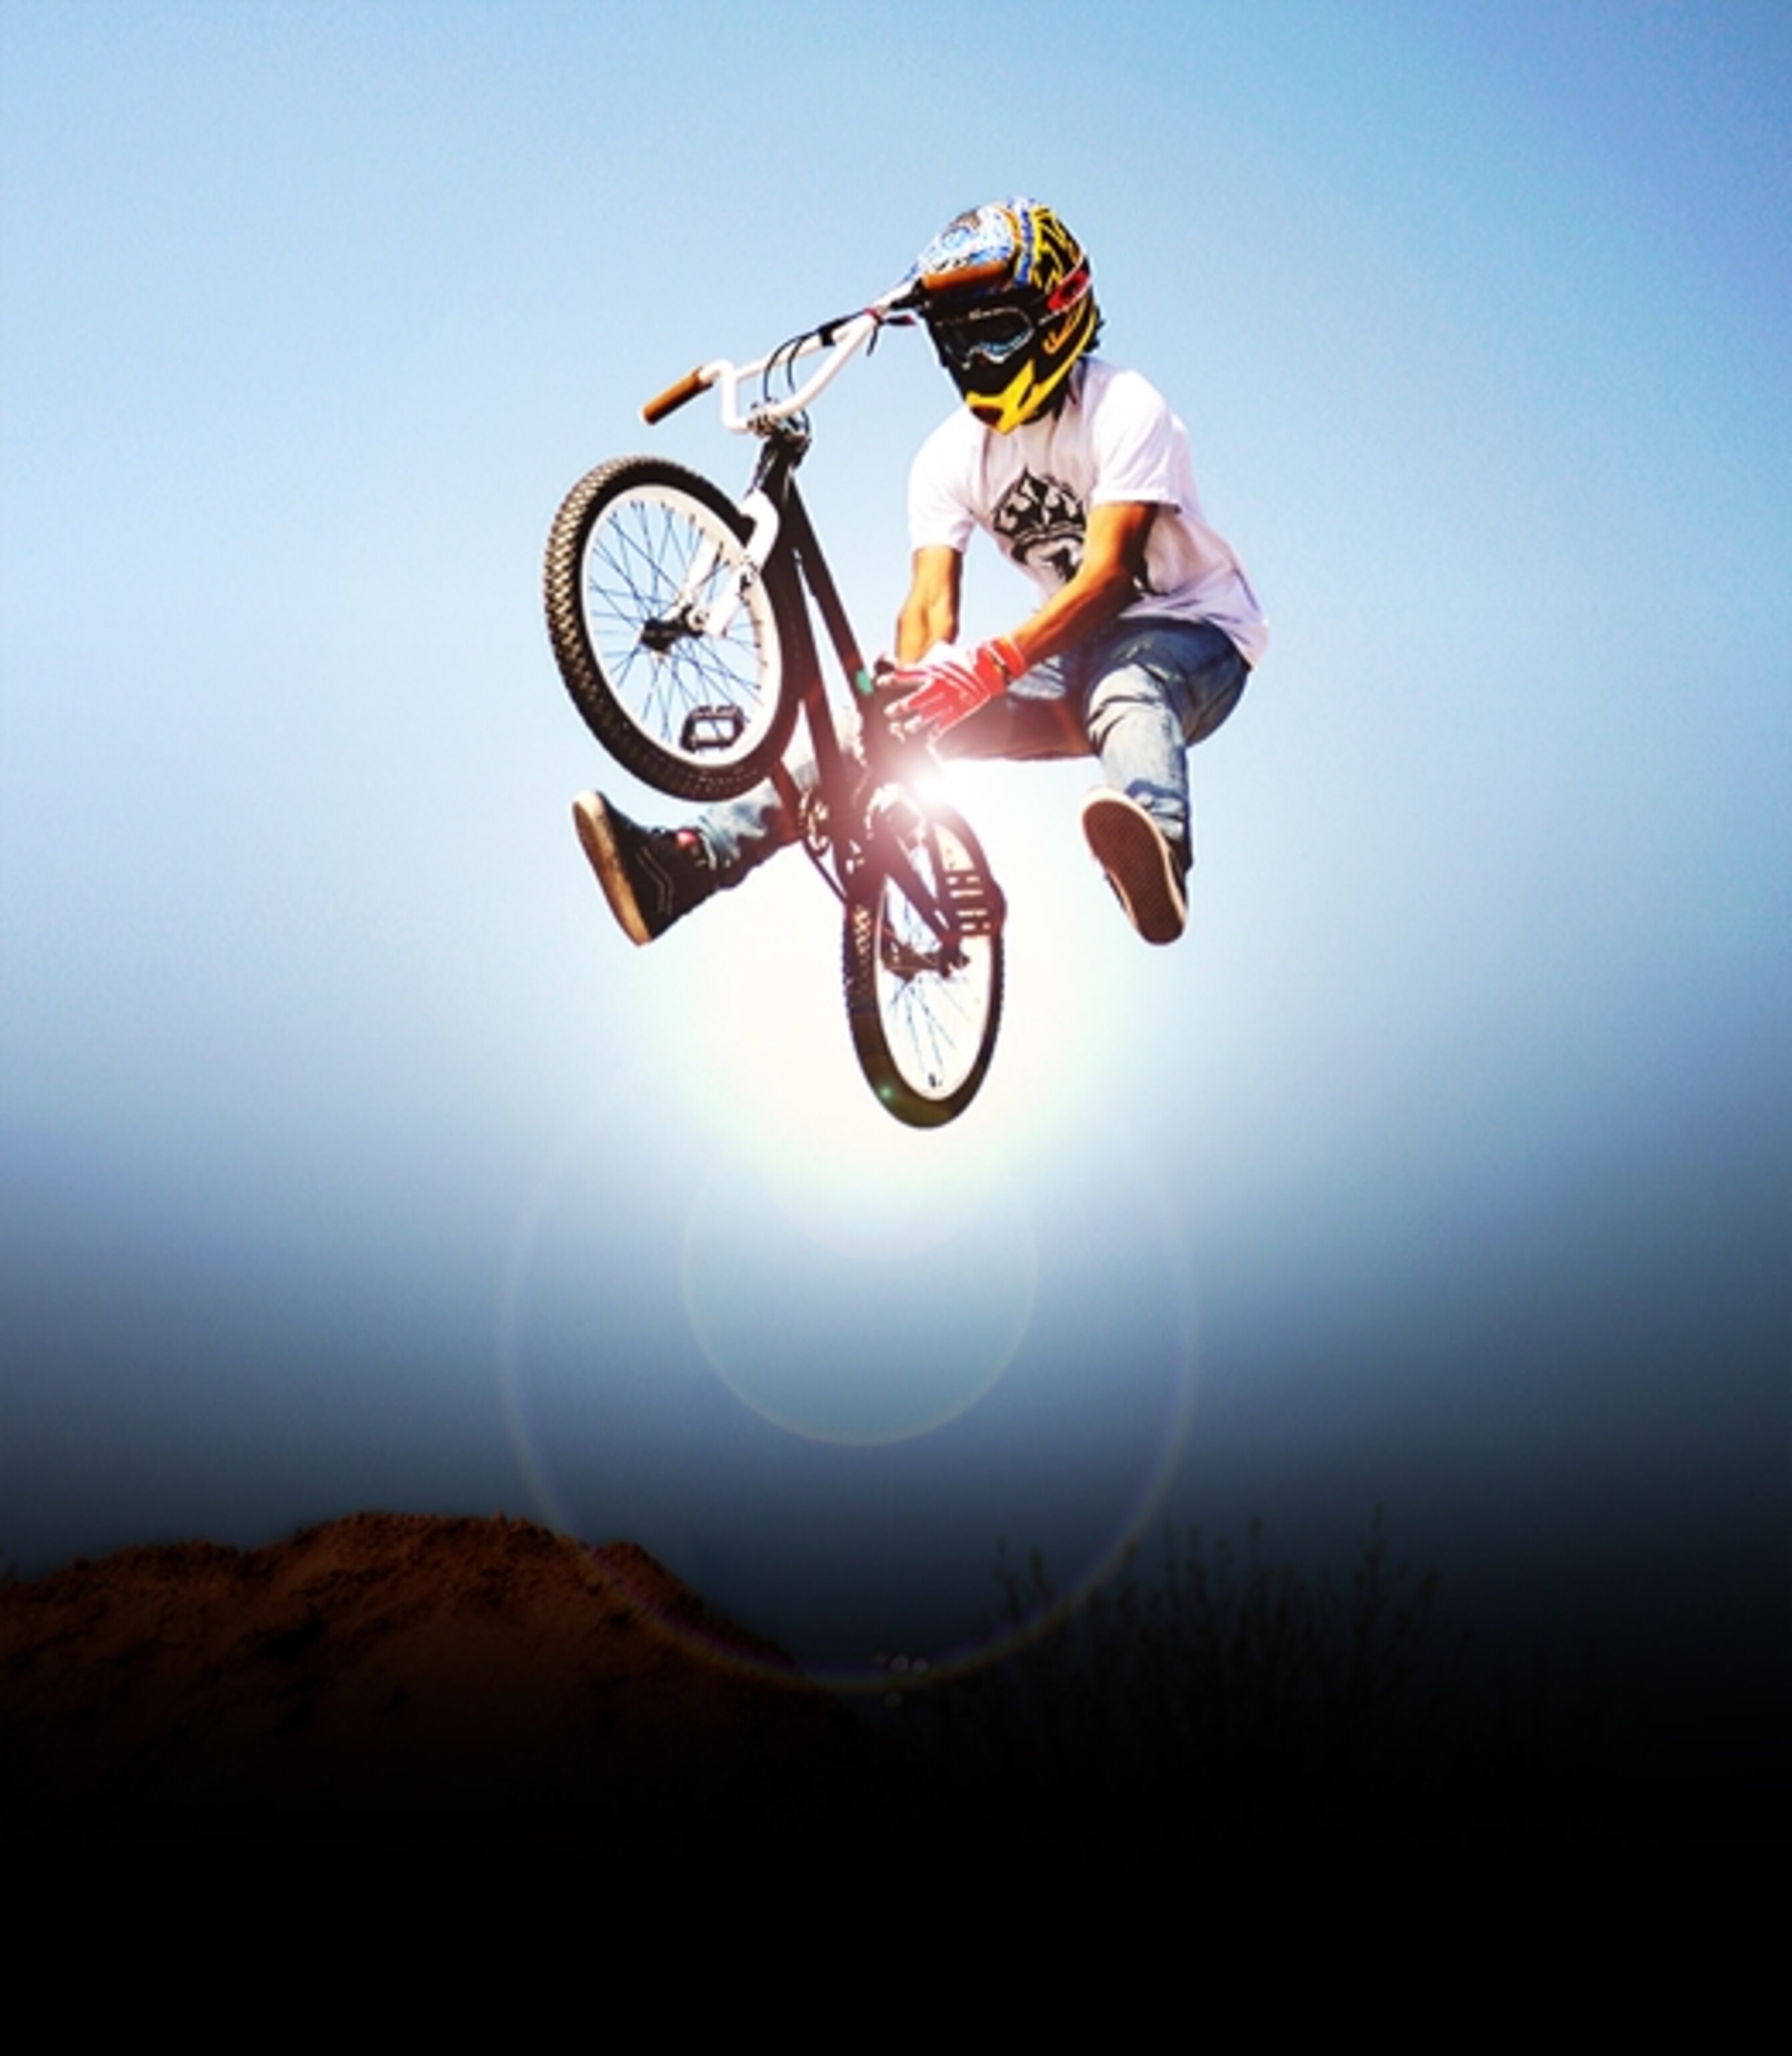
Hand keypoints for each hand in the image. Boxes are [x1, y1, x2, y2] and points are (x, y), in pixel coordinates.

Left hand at [887, 636, 1024, 739]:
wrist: (989, 668)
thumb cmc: (965, 658)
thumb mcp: (945, 651)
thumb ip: (929, 654)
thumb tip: (919, 654)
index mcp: (932, 670)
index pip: (905, 675)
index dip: (891, 680)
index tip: (879, 684)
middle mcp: (937, 686)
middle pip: (912, 700)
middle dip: (899, 708)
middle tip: (888, 713)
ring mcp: (947, 701)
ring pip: (925, 717)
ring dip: (912, 725)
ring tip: (903, 729)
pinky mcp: (958, 711)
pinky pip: (942, 726)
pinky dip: (934, 735)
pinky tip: (927, 741)